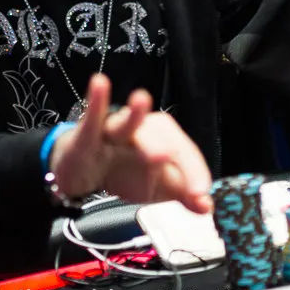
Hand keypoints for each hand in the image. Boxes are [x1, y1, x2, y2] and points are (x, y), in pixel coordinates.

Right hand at [48, 74, 213, 214]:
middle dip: (169, 150)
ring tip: (142, 99)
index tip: (200, 195)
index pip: (182, 149)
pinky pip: (92, 116)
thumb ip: (182, 195)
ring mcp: (113, 131)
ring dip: (135, 115)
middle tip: (177, 171)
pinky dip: (96, 101)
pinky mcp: (86, 134)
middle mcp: (141, 131)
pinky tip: (100, 83)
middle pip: (157, 134)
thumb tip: (207, 206)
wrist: (82, 173)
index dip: (194, 170)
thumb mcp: (156, 189)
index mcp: (161, 141)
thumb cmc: (122, 170)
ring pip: (127, 124)